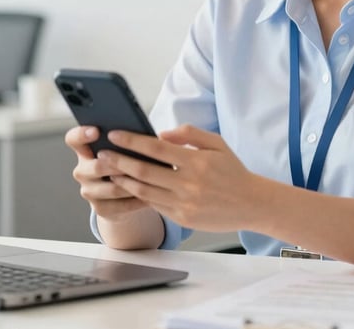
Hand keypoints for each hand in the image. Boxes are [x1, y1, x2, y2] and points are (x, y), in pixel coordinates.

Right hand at [64, 125, 148, 220]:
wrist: (123, 196)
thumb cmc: (127, 162)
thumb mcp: (124, 148)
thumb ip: (127, 140)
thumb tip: (146, 135)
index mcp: (84, 150)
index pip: (74, 139)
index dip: (82, 134)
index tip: (97, 131)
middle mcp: (82, 171)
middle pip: (96, 167)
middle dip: (118, 164)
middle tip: (135, 160)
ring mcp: (89, 191)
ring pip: (112, 188)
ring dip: (132, 184)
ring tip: (150, 179)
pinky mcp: (100, 209)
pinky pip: (121, 206)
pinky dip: (138, 200)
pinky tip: (152, 195)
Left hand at [101, 124, 260, 232]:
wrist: (250, 203)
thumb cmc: (232, 170)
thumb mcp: (216, 143)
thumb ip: (189, 134)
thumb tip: (162, 134)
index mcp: (196, 161)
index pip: (155, 149)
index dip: (132, 141)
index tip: (115, 134)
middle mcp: (188, 184)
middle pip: (144, 171)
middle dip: (119, 161)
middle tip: (102, 153)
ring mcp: (184, 204)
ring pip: (144, 191)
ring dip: (124, 180)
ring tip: (110, 171)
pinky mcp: (182, 218)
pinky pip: (155, 205)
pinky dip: (139, 195)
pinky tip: (129, 186)